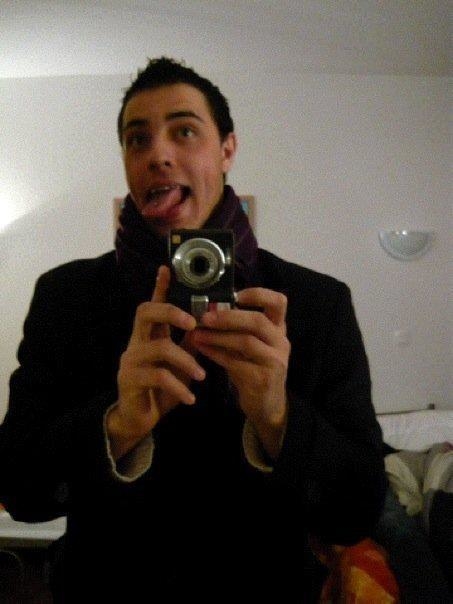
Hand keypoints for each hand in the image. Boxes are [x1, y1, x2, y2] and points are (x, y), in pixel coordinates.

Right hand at [107, 266, 205, 459]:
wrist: (139, 418)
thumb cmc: (161, 387)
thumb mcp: (180, 363)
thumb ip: (190, 343)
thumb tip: (210, 323)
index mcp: (149, 334)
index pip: (153, 303)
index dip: (160, 286)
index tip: (168, 267)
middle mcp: (136, 342)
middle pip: (145, 312)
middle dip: (171, 312)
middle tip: (193, 323)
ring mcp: (130, 360)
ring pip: (159, 348)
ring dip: (186, 361)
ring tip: (202, 376)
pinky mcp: (129, 380)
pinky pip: (158, 377)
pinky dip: (178, 387)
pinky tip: (191, 398)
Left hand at [189, 288, 289, 458]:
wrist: (267, 405)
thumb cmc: (254, 368)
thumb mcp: (251, 345)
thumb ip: (238, 328)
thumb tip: (208, 308)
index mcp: (278, 328)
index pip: (278, 302)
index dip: (258, 294)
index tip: (236, 294)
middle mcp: (280, 342)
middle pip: (257, 321)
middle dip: (229, 317)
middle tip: (205, 317)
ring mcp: (274, 362)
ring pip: (246, 342)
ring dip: (218, 337)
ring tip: (197, 334)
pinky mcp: (262, 379)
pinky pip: (235, 363)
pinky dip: (215, 354)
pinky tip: (201, 349)